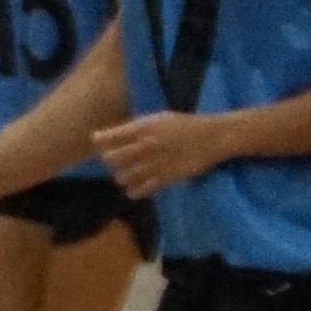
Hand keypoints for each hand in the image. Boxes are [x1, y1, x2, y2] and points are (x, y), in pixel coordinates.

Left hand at [97, 111, 226, 196]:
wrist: (212, 137)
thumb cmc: (183, 125)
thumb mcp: (157, 119)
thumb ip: (136, 128)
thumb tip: (114, 135)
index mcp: (142, 128)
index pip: (108, 137)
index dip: (99, 141)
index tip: (98, 142)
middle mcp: (145, 146)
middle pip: (112, 158)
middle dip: (109, 160)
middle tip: (114, 160)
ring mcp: (155, 163)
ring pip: (124, 176)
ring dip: (120, 176)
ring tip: (124, 175)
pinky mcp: (167, 178)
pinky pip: (142, 189)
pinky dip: (133, 191)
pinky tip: (133, 189)